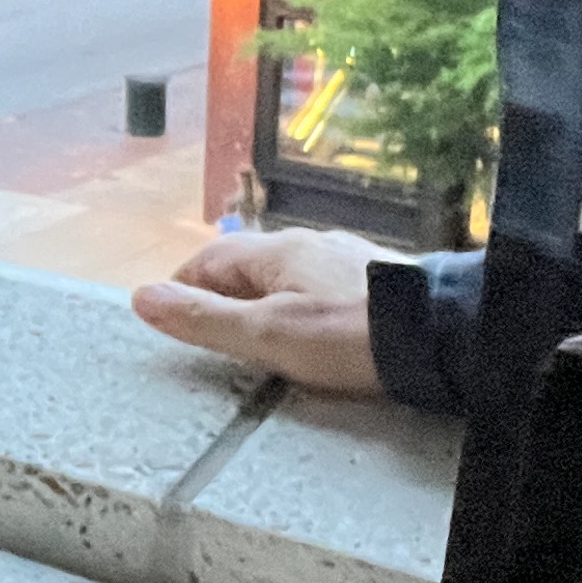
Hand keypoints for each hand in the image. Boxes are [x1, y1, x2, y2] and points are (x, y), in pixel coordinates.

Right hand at [132, 228, 389, 395]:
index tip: (172, 320)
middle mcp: (310, 242)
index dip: (182, 288)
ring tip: (263, 340)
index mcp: (276, 250)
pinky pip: (324, 286)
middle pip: (248, 264)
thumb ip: (205, 320)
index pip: (208, 259)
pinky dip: (305, 305)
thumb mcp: (266, 336)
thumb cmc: (346, 337)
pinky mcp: (377, 278)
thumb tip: (141, 297)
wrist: (440, 335)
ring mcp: (347, 257)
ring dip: (266, 300)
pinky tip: (319, 333)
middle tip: (215, 338)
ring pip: (289, 274)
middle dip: (224, 296)